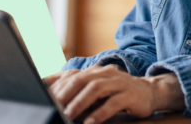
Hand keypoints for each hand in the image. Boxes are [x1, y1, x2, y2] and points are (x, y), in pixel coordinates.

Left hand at [44, 65, 184, 123]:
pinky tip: (91, 122)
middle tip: (53, 106)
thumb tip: (52, 99)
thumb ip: (78, 93)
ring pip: (96, 88)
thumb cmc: (117, 93)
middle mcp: (105, 73)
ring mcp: (118, 82)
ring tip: (69, 114)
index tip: (41, 97)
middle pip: (81, 79)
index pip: (71, 76)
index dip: (56, 86)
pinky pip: (113, 102)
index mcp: (94, 72)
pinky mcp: (129, 94)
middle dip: (65, 93)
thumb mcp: (96, 90)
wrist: (148, 92)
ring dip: (80, 102)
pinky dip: (100, 112)